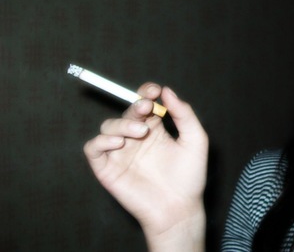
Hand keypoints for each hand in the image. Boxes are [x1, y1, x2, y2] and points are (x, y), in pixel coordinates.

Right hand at [83, 83, 207, 248]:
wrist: (179, 209)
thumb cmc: (189, 177)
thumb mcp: (195, 140)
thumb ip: (184, 114)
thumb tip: (167, 91)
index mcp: (155, 129)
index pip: (144, 103)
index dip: (145, 92)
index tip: (154, 90)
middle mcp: (135, 137)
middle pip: (127, 111)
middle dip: (135, 106)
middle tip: (146, 108)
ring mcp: (120, 152)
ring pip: (109, 126)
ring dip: (122, 123)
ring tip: (140, 133)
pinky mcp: (107, 168)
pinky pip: (93, 148)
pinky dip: (101, 141)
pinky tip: (119, 143)